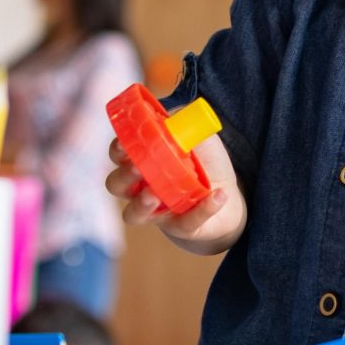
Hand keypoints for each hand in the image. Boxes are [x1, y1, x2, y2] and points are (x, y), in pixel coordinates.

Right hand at [106, 131, 245, 253]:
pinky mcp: (180, 227)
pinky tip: (218, 195)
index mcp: (141, 160)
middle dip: (123, 177)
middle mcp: (140, 187)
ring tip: (156, 195)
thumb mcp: (196, 135)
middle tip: (137, 169)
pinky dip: (202, 210)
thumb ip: (182, 123)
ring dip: (141, 204)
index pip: (118, 155)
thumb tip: (172, 117)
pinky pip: (184, 224)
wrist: (229, 191)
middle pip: (115, 185)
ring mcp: (156, 210)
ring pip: (134, 214)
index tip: (125, 144)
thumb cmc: (204, 161)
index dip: (117, 150)